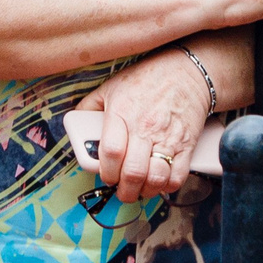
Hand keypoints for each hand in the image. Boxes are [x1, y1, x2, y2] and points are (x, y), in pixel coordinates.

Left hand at [74, 50, 210, 204]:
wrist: (186, 70)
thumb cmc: (146, 78)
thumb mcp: (110, 86)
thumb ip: (90, 107)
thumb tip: (75, 124)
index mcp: (122, 113)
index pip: (110, 153)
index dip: (106, 172)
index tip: (106, 176)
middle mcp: (145, 127)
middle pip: (133, 172)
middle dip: (125, 190)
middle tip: (122, 191)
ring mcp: (167, 137)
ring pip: (156, 178)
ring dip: (145, 191)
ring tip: (140, 189)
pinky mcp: (187, 144)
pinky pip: (178, 175)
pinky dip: (167, 186)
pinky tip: (160, 182)